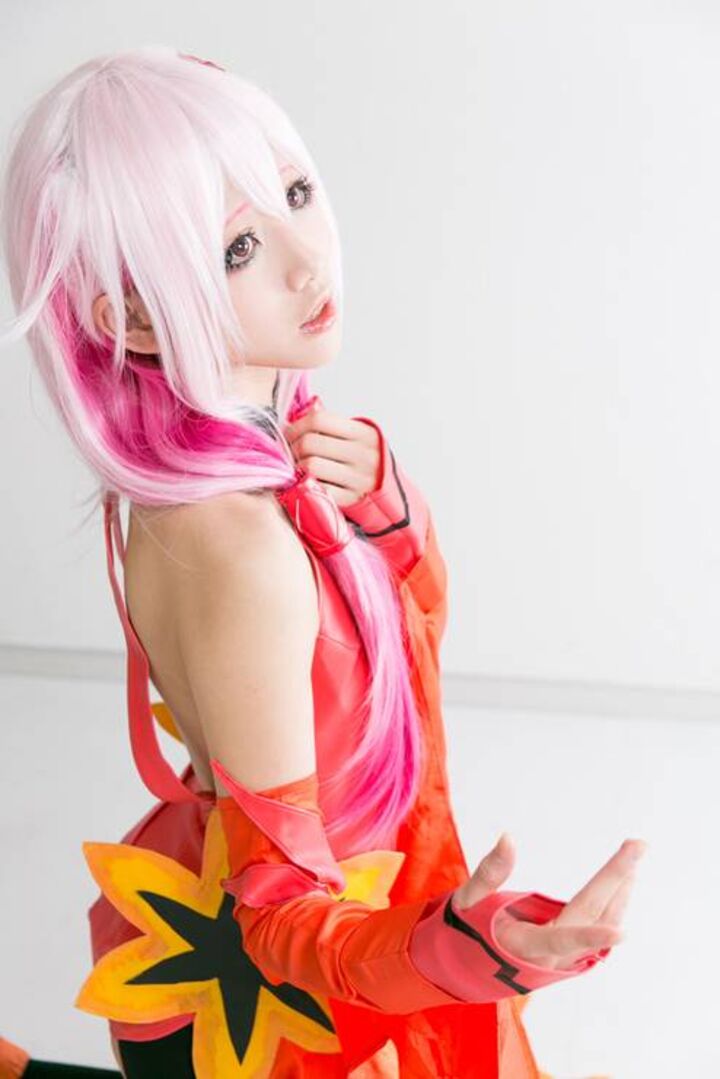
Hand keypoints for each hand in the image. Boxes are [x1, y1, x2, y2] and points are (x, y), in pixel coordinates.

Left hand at [282, 400, 381, 507]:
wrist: (383, 484)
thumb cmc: (360, 456)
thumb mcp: (354, 435)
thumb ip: (328, 426)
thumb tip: (290, 423)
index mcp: (364, 433)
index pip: (319, 420)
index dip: (297, 426)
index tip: (290, 434)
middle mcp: (364, 455)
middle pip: (310, 443)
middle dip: (293, 447)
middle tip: (292, 452)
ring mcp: (358, 479)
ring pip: (310, 466)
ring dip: (297, 467)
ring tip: (299, 467)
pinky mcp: (350, 498)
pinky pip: (317, 488)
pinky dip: (307, 484)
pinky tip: (307, 481)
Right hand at [453, 832, 646, 971]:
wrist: (464, 968)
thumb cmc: (463, 932)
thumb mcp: (469, 901)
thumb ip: (490, 871)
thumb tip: (509, 837)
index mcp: (522, 947)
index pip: (561, 939)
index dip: (591, 937)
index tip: (624, 933)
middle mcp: (550, 959)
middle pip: (590, 916)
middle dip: (617, 880)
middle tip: (638, 845)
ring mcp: (563, 961)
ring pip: (600, 925)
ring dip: (620, 892)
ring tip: (633, 857)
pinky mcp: (568, 958)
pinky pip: (598, 932)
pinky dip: (611, 906)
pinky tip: (622, 886)